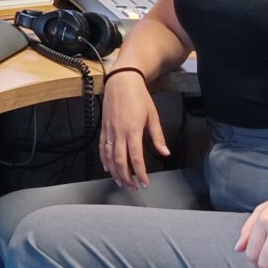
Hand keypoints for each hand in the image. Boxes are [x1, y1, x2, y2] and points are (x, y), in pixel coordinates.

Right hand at [99, 69, 168, 187]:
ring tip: (121, 182)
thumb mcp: (153, 116)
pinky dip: (104, 159)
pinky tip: (108, 167)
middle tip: (133, 186)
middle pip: (120, 161)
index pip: (136, 158)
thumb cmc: (139, 97)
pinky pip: (102, 147)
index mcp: (133, 130)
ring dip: (114, 171)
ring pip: (109, 156)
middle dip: (126, 176)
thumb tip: (165, 153)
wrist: (122, 81)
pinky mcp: (103, 127)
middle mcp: (119, 132)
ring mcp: (109, 130)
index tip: (144, 183)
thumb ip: (158, 136)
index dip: (140, 173)